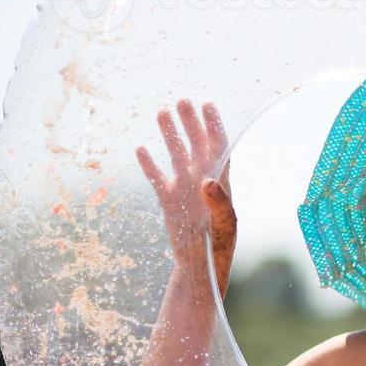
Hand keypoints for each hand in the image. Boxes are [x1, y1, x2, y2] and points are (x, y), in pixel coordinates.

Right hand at [136, 99, 236, 297]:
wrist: (200, 265)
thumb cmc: (219, 246)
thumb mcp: (224, 226)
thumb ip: (220, 204)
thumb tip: (208, 180)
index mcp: (220, 181)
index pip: (218, 145)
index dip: (214, 124)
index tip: (207, 105)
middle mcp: (201, 179)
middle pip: (196, 143)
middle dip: (190, 122)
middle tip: (181, 100)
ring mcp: (183, 188)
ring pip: (175, 154)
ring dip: (169, 134)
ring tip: (161, 112)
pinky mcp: (168, 200)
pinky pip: (156, 176)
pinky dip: (149, 163)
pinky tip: (141, 149)